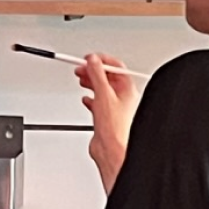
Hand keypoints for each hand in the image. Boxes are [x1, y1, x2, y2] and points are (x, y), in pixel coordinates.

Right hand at [75, 51, 140, 187]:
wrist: (111, 149)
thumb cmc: (116, 128)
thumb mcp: (103, 94)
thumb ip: (97, 75)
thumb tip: (93, 60)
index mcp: (127, 89)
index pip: (115, 67)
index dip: (101, 61)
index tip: (89, 58)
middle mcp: (123, 97)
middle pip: (107, 78)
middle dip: (93, 71)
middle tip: (81, 68)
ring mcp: (115, 108)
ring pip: (102, 90)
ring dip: (91, 83)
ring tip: (81, 79)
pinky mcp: (106, 118)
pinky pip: (98, 103)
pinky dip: (90, 99)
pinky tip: (86, 99)